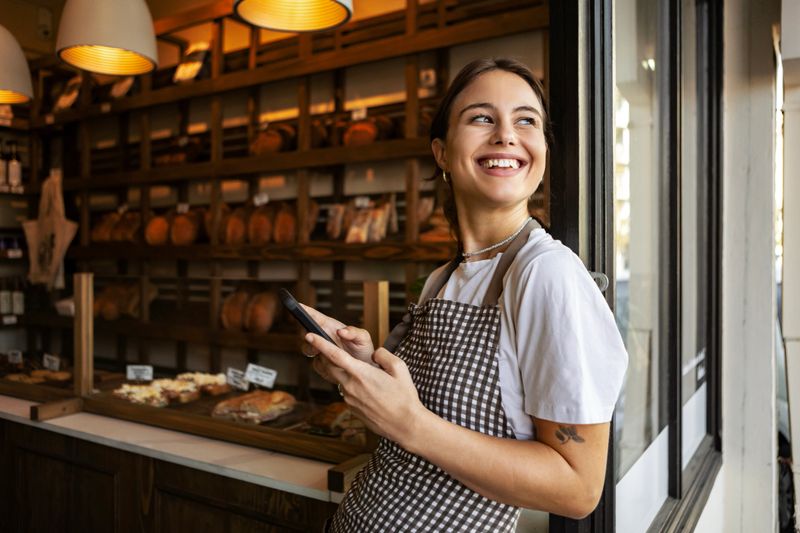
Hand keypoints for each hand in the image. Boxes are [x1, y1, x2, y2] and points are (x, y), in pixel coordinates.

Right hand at [299, 304, 375, 383]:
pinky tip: (333, 367)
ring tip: (326, 354)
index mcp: (331, 327)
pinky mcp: (321, 364)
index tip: (298, 305)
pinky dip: (324, 366)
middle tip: (312, 340)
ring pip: (308, 349)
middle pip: (306, 332)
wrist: (365, 371)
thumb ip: (354, 332)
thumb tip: (341, 331)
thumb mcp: (363, 338)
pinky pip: (317, 365)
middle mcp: (323, 337)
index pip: (315, 316)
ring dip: (314, 352)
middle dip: (307, 336)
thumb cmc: (363, 350)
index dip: (305, 310)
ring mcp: (321, 350)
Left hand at [306, 333, 428, 447]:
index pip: (334, 355)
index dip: (320, 344)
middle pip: (330, 367)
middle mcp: (351, 386)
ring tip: (364, 375)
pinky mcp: (352, 409)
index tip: (309, 335)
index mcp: (361, 373)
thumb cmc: (404, 396)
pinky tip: (369, 390)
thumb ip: (383, 355)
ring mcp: (349, 399)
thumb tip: (374, 355)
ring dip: (344, 372)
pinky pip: (347, 392)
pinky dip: (352, 386)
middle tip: (329, 348)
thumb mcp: (400, 368)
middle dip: (326, 357)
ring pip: (339, 380)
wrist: (405, 424)